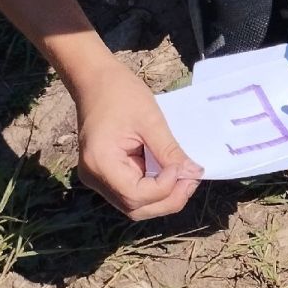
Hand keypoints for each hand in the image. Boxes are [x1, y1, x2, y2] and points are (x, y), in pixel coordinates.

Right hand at [71, 58, 201, 219]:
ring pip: (134, 204)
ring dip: (162, 197)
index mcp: (100, 163)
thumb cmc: (120, 93)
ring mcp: (98, 178)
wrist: (94, 79)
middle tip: (192, 180)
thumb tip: (193, 173)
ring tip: (184, 178)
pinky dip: (153, 189)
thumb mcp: (150, 119)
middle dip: (167, 199)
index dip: (164, 188)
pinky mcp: (105, 173)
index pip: (135, 195)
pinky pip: (132, 191)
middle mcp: (94, 177)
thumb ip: (170, 151)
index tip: (182, 167)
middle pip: (135, 208)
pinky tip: (170, 175)